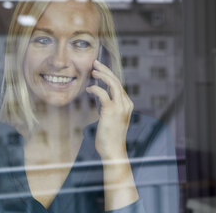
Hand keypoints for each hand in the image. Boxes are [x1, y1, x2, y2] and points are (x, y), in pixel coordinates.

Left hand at [86, 60, 138, 210]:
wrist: (113, 152)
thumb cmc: (109, 137)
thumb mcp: (110, 118)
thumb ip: (107, 106)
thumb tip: (98, 95)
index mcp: (126, 105)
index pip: (118, 85)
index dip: (108, 75)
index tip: (99, 69)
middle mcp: (126, 104)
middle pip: (116, 81)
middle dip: (105, 70)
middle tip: (95, 63)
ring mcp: (120, 107)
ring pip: (112, 84)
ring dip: (102, 75)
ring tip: (93, 71)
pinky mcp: (111, 111)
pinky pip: (103, 94)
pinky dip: (95, 89)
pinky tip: (89, 88)